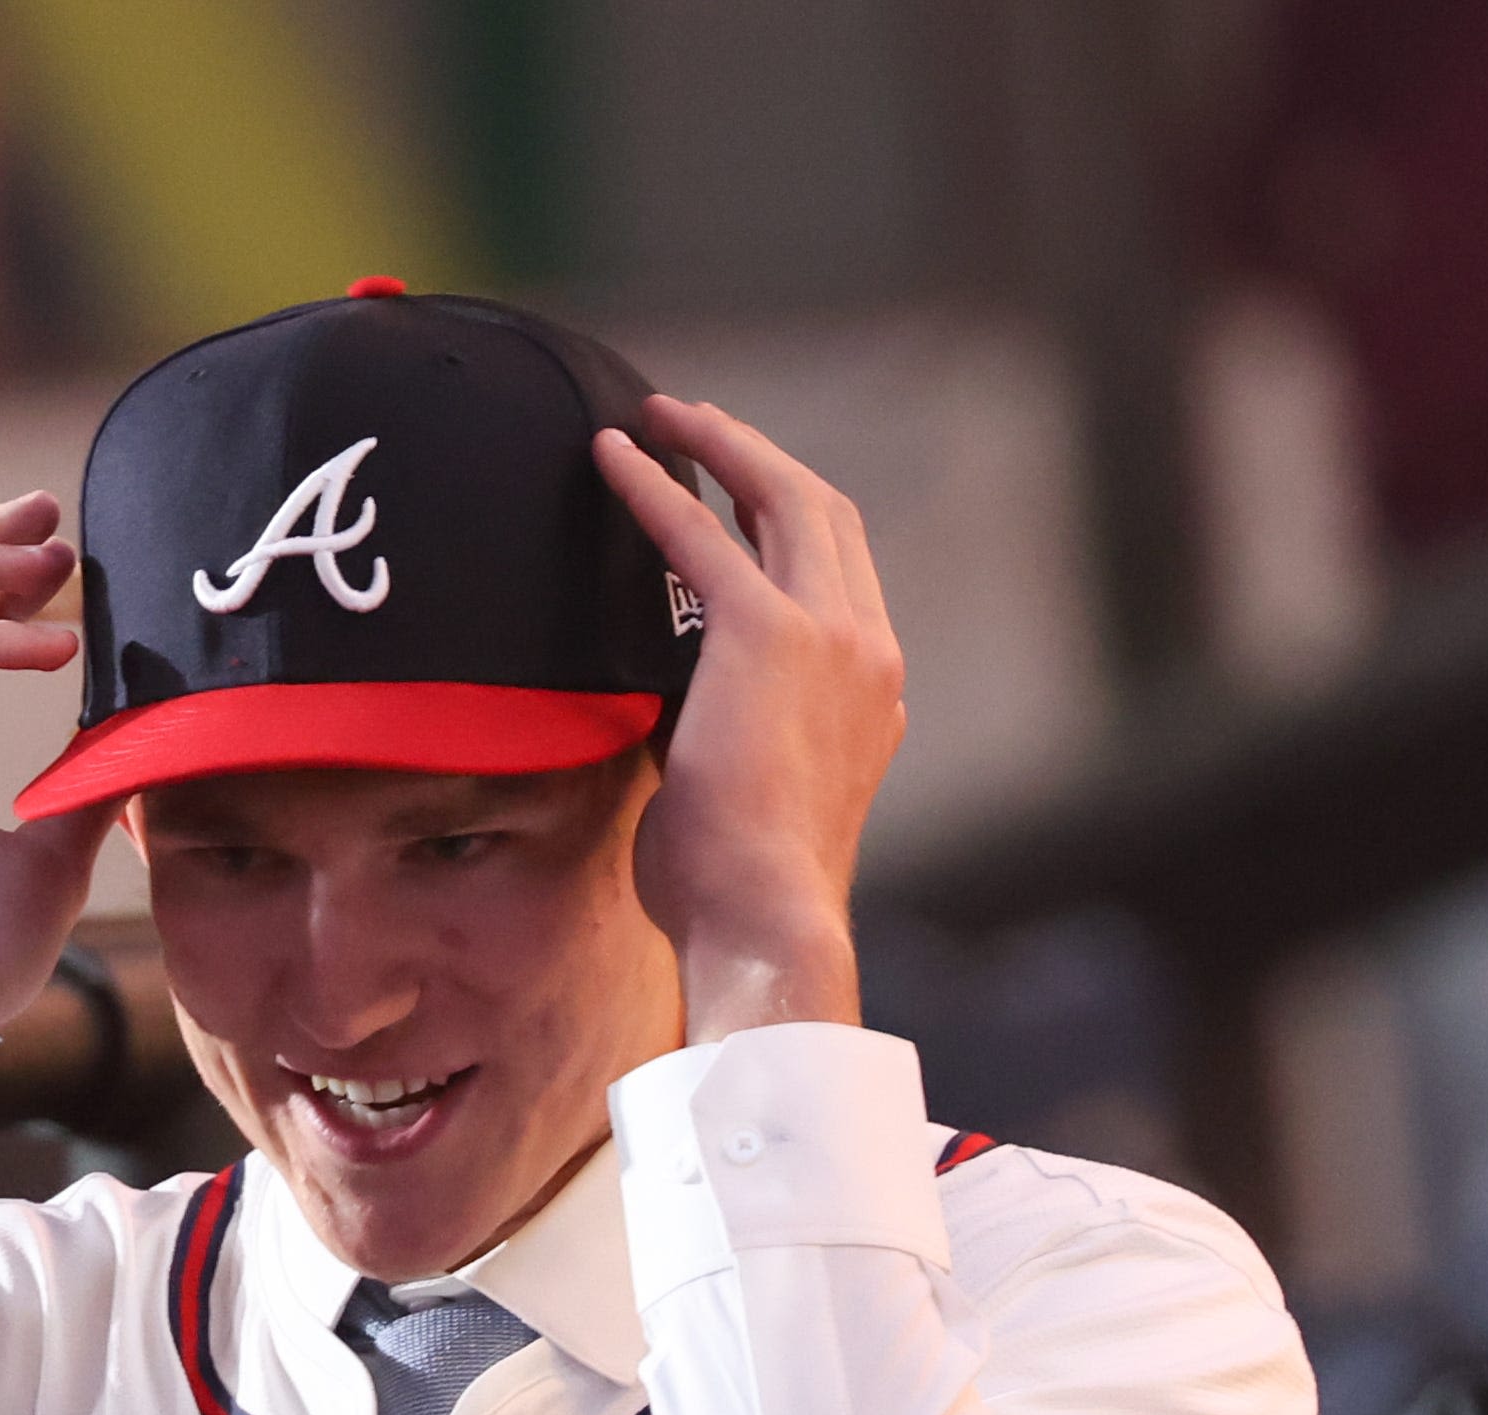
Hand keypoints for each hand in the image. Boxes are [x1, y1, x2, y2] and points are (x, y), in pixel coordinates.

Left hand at [593, 398, 905, 1035]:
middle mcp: (868, 651)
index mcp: (874, 693)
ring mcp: (829, 637)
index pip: (841, 574)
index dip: (788, 518)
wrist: (766, 923)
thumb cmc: (738, 891)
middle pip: (824, 512)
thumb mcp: (748, 798)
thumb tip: (657, 710)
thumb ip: (723, 734)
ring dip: (721, 446)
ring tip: (659, 417)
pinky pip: (703, 535)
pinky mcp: (766, 635)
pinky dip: (657, 488)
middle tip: (694, 426)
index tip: (736, 492)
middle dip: (760, 457)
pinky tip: (613, 456)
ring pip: (785, 496)